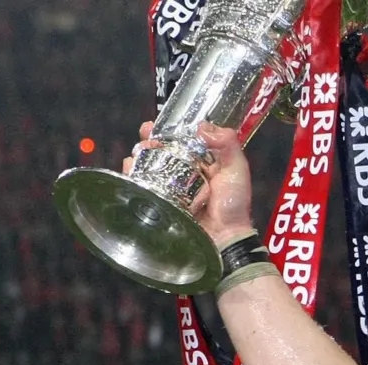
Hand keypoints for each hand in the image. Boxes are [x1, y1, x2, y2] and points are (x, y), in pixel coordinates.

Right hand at [123, 121, 256, 246]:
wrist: (223, 238)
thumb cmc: (233, 205)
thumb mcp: (237, 169)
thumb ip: (228, 144)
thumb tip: (203, 127)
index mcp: (202, 161)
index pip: (181, 139)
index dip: (169, 129)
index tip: (159, 124)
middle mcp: (184, 172)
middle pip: (161, 150)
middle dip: (149, 139)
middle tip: (146, 135)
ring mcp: (170, 187)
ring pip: (148, 164)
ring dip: (139, 154)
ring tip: (138, 151)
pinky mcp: (160, 201)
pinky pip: (142, 184)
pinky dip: (132, 174)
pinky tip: (130, 168)